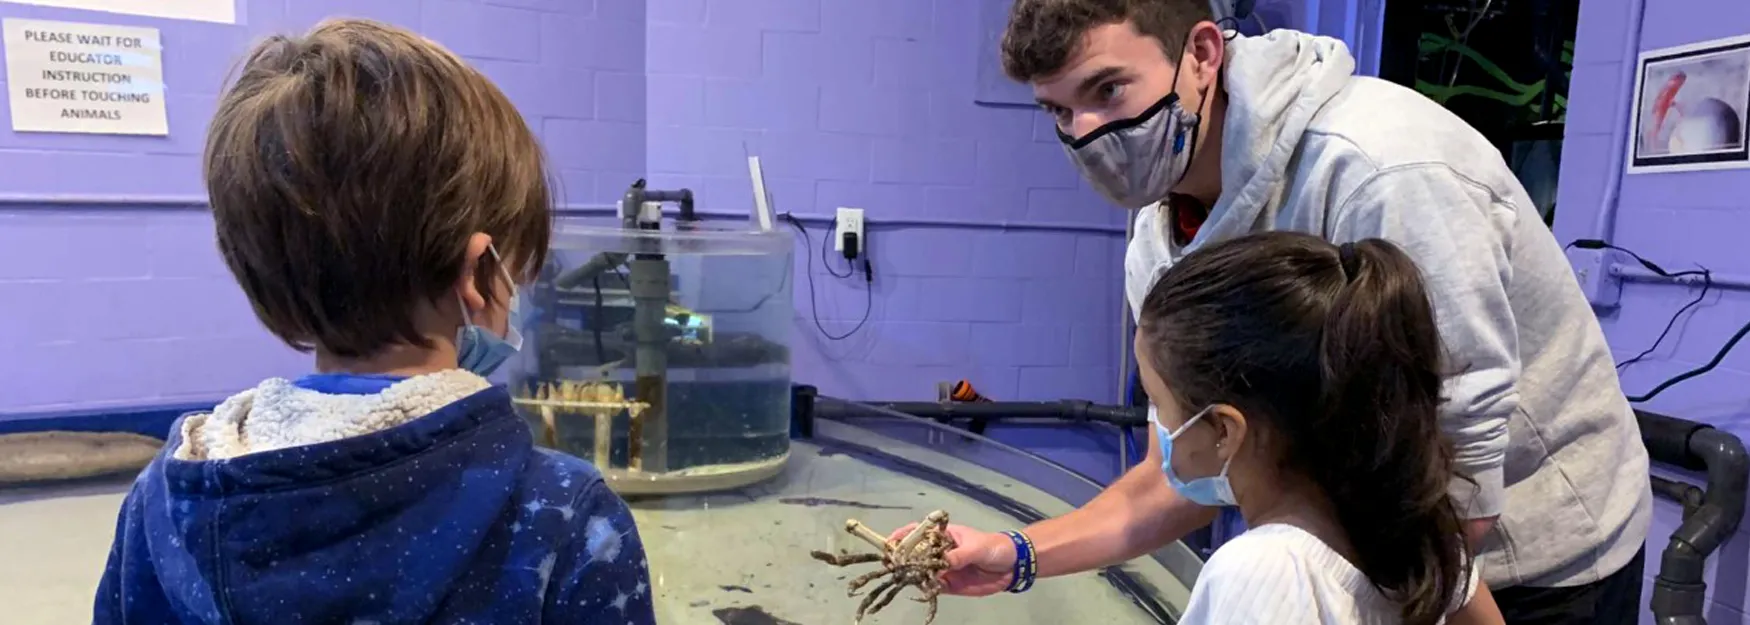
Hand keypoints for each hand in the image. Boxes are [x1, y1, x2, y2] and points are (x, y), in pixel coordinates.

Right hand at [888, 523, 1017, 596]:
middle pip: (916, 553)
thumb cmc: (994, 547)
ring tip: (904, 577)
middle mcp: (939, 551)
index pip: (919, 532)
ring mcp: (943, 568)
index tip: (891, 542)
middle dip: (903, 557)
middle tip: (894, 564)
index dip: (903, 535)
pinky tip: (921, 587)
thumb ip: (959, 556)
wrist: (1013, 565)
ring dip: (912, 574)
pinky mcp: (950, 584)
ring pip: (922, 571)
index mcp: (944, 536)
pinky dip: (926, 588)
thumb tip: (941, 562)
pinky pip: (933, 587)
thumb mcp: (977, 548)